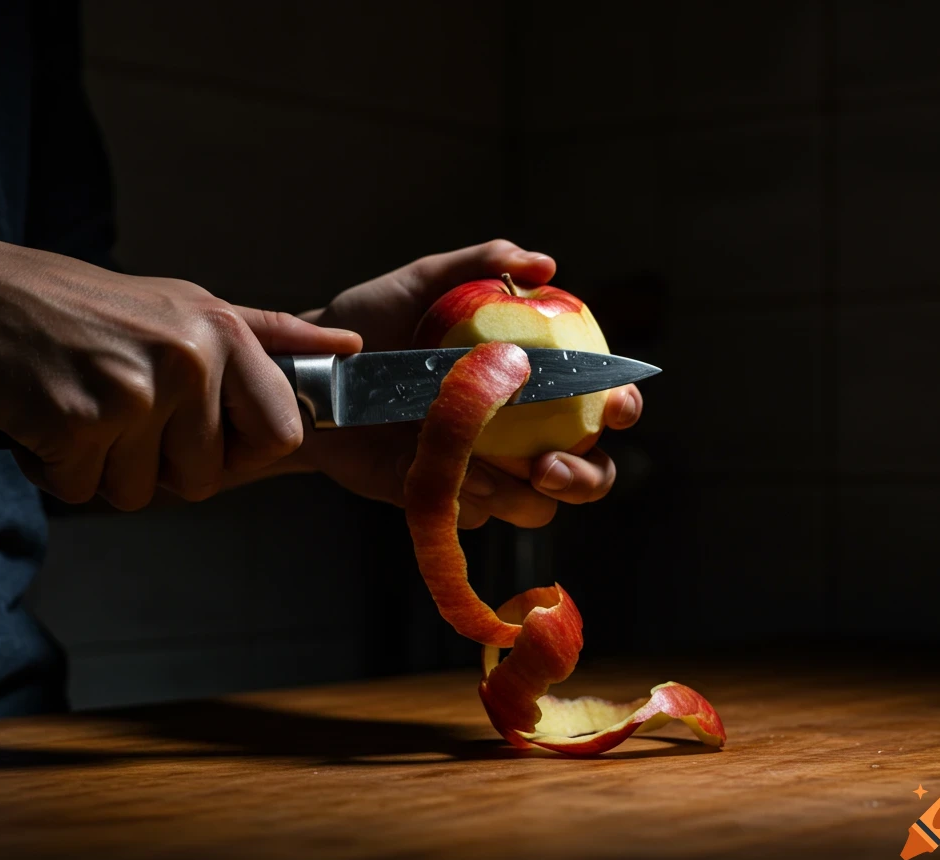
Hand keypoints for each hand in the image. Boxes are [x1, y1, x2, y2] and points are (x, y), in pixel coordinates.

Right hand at [0, 234, 360, 509]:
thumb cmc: (81, 305)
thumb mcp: (185, 303)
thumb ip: (267, 334)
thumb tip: (349, 347)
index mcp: (222, 332)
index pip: (281, 433)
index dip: (241, 451)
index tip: (201, 434)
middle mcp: (188, 360)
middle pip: (206, 478)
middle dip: (157, 463)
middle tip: (118, 410)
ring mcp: (135, 393)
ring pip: (142, 493)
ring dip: (103, 468)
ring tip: (80, 406)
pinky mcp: (79, 423)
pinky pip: (84, 492)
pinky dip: (56, 471)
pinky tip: (43, 418)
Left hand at [297, 240, 642, 527]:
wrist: (316, 373)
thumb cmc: (374, 322)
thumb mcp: (423, 282)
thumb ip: (481, 264)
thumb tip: (544, 266)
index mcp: (533, 381)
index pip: (602, 401)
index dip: (623, 406)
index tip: (616, 404)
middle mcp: (521, 432)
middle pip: (590, 472)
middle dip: (584, 478)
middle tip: (545, 465)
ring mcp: (486, 471)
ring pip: (537, 507)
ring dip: (516, 493)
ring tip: (471, 464)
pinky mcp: (447, 500)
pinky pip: (479, 515)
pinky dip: (467, 499)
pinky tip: (434, 470)